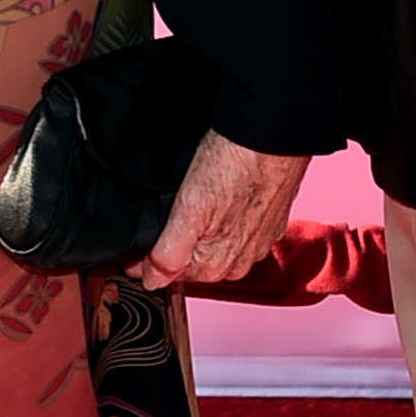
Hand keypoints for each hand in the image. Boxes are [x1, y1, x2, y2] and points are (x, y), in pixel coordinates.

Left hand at [136, 132, 308, 291]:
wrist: (273, 135)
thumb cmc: (235, 164)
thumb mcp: (188, 211)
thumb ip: (169, 254)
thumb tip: (151, 281)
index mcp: (217, 265)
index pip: (173, 274)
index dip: (152, 257)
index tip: (142, 237)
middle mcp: (241, 260)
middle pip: (196, 261)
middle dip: (179, 243)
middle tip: (172, 210)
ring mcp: (259, 239)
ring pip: (217, 244)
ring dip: (203, 229)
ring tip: (197, 196)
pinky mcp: (272, 218)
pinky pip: (240, 228)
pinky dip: (227, 216)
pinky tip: (222, 192)